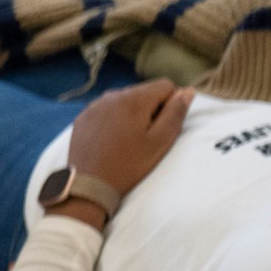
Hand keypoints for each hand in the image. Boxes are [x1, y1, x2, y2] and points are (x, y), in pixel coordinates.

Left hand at [67, 79, 191, 202]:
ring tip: (127, 140)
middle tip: (145, 136)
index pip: (165, 85)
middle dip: (151, 109)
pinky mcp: (83, 117)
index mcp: (133, 99)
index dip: (170, 104)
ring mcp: (94, 106)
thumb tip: (188, 91)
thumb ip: (175, 113)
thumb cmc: (128, 164)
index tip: (162, 125)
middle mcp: (111, 95)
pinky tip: (110, 140)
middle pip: (143, 92)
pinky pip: (106, 109)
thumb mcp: (160, 141)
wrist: (89, 184)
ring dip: (132, 113)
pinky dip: (113, 119)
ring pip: (124, 100)